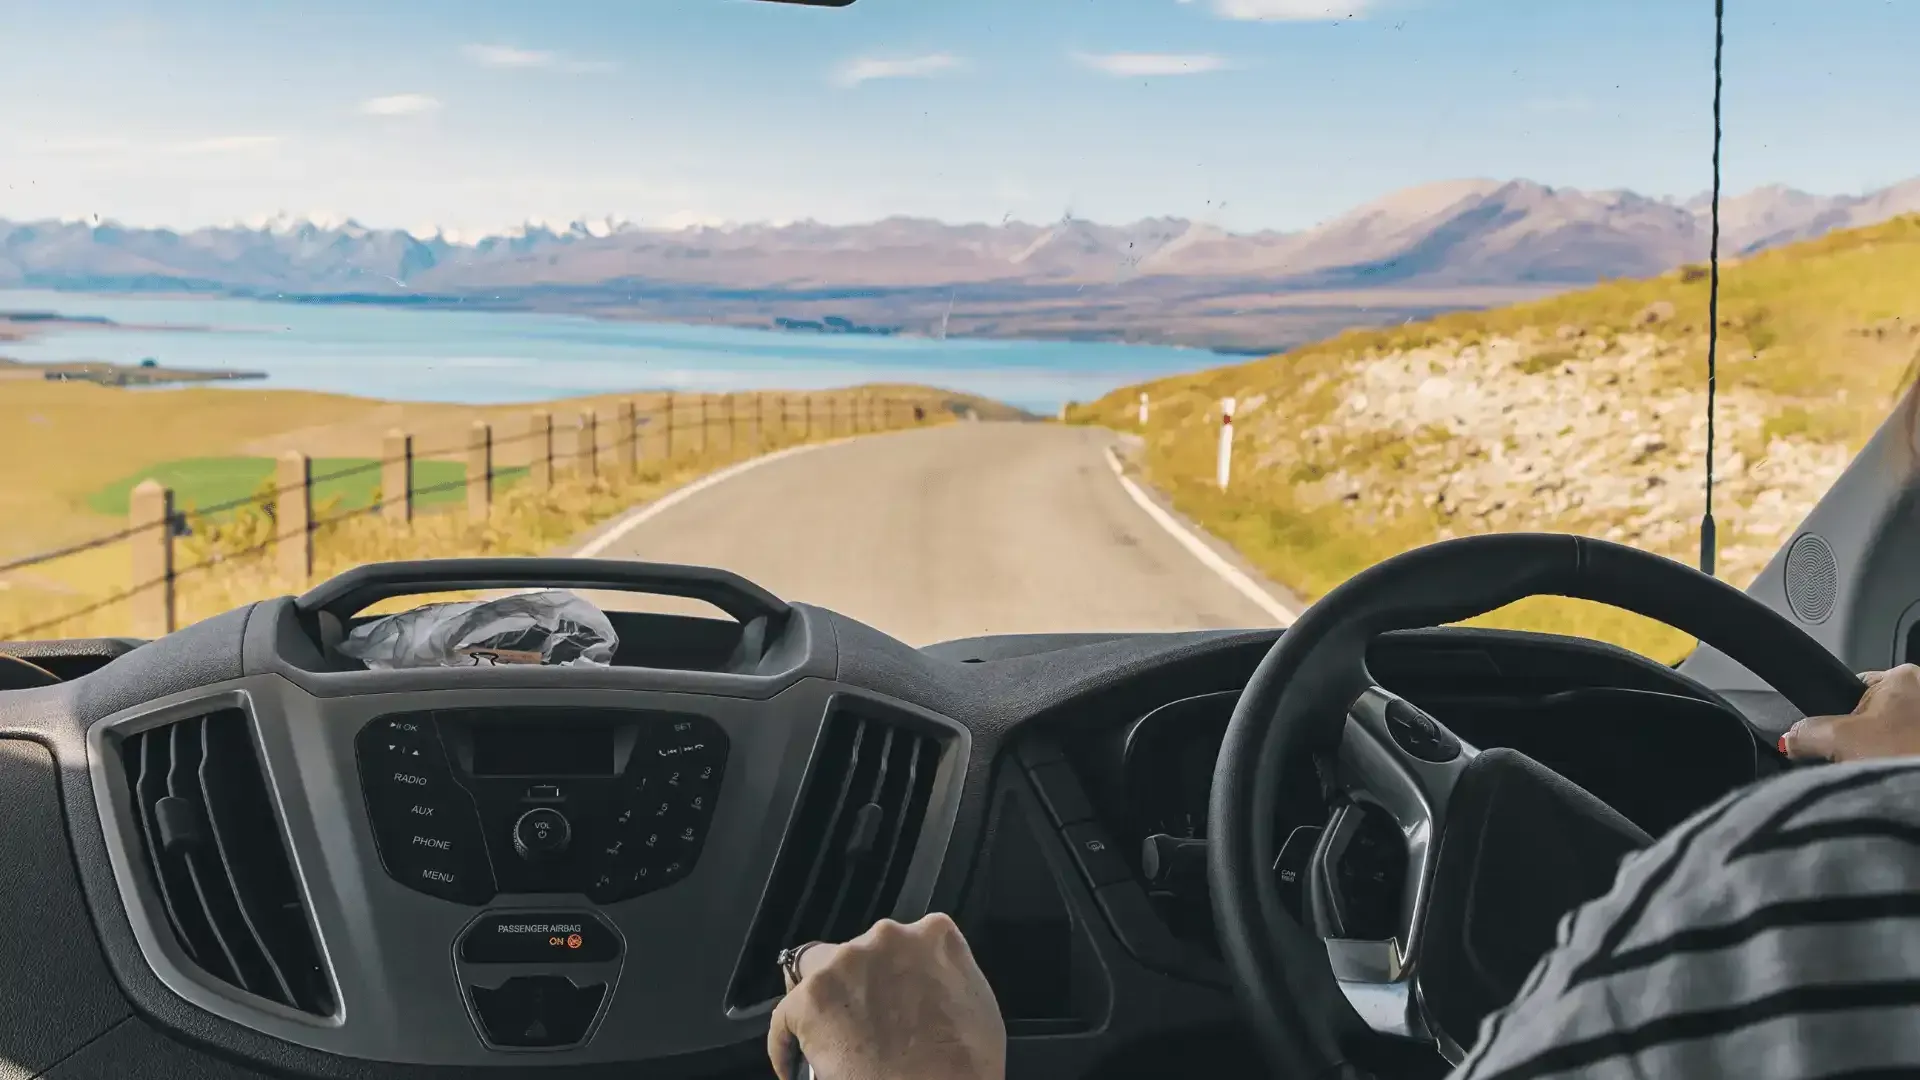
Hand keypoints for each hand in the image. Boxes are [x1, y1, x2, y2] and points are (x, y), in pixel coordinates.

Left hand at [767, 913, 1004, 1079]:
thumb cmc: (965, 1063)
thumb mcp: (976, 998)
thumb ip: (946, 969)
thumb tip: (930, 975)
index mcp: (931, 934)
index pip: (896, 941)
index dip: (884, 972)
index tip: (881, 994)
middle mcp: (885, 938)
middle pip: (852, 953)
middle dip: (851, 984)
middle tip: (857, 1022)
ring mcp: (845, 965)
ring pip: (816, 979)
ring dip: (823, 1008)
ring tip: (831, 1044)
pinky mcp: (810, 999)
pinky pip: (785, 1017)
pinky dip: (786, 1040)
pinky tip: (795, 1064)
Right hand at [1782, 663, 1919, 761]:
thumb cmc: (1905, 757)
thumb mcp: (1838, 740)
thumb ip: (1806, 732)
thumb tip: (1792, 739)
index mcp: (1902, 674)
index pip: (1856, 690)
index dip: (1842, 719)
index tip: (1843, 742)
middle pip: (1880, 714)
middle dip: (1869, 738)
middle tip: (1866, 760)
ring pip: (1900, 735)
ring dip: (1892, 752)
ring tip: (1890, 771)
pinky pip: (1912, 749)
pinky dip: (1907, 761)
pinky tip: (1906, 775)